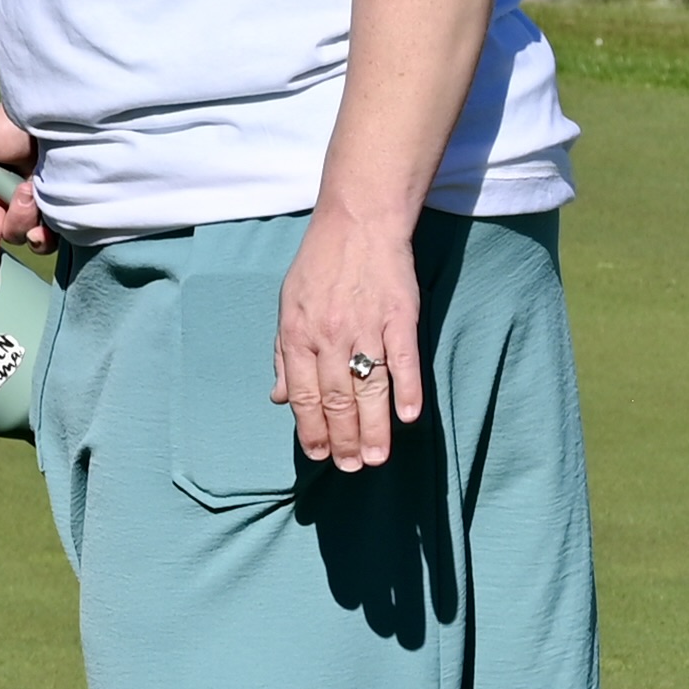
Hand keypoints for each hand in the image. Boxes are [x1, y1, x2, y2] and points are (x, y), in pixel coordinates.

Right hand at [0, 106, 44, 290]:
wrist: (60, 117)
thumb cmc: (14, 121)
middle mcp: (1, 200)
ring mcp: (29, 209)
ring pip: (16, 235)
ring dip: (19, 222)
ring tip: (26, 195)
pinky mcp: (55, 214)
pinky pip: (45, 238)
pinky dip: (43, 234)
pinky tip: (44, 221)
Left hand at [270, 199, 422, 472]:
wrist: (358, 220)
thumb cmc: (320, 264)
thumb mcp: (288, 305)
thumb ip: (285, 354)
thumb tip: (280, 399)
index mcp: (298, 335)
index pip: (305, 395)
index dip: (312, 430)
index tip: (321, 456)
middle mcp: (329, 336)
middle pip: (337, 399)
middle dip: (344, 439)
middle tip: (353, 468)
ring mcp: (366, 326)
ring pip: (369, 388)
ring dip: (374, 427)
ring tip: (377, 458)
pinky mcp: (400, 315)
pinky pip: (404, 360)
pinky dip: (407, 390)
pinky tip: (408, 418)